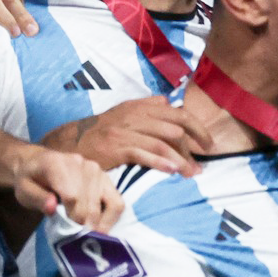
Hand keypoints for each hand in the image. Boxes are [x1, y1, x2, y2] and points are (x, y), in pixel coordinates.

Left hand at [14, 146, 123, 231]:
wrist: (40, 163)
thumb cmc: (30, 180)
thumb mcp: (23, 190)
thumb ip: (37, 199)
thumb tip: (52, 208)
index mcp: (58, 165)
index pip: (72, 195)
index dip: (72, 217)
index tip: (69, 234)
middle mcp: (81, 164)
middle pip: (90, 202)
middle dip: (85, 225)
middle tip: (79, 241)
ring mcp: (97, 170)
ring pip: (105, 203)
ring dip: (98, 223)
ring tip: (88, 236)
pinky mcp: (106, 178)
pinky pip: (117, 200)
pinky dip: (112, 217)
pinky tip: (102, 228)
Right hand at [44, 94, 211, 174]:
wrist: (69, 143)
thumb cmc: (100, 131)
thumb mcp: (124, 113)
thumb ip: (147, 107)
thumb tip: (170, 103)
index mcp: (141, 106)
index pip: (179, 113)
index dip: (197, 128)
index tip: (208, 143)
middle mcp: (135, 115)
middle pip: (175, 127)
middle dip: (193, 146)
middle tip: (201, 165)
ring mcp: (125, 131)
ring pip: (162, 141)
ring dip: (180, 159)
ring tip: (190, 173)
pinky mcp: (115, 147)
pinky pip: (143, 153)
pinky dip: (160, 161)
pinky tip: (172, 171)